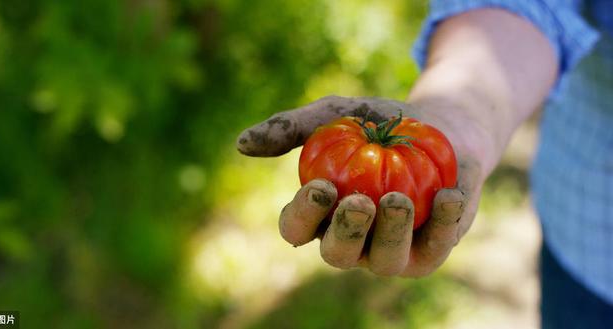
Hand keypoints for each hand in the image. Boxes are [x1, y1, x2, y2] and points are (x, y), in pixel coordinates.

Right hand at [237, 96, 481, 275]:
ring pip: (384, 262)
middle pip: (337, 254)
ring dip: (390, 233)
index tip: (321, 187)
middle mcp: (351, 240)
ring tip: (398, 198)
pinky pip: (433, 251)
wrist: (442, 126)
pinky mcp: (430, 251)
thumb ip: (292, 128)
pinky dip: (443, 226)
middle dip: (346, 233)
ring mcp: (390, 251)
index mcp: (320, 215)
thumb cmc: (378, 123)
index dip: (303, 215)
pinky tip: (449, 196)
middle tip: (358, 202)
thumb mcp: (336, 114)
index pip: (296, 228)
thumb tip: (242, 144)